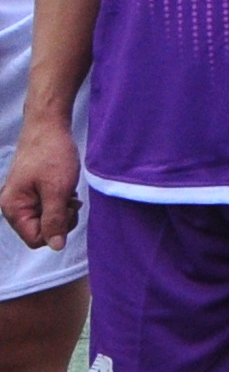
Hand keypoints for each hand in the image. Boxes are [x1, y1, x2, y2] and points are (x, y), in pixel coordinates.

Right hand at [0, 118, 73, 252]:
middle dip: (60, 220)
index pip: (36, 239)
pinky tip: (66, 188)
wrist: (49, 125)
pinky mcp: (32, 190)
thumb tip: (55, 246)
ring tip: (68, 191)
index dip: (56, 230)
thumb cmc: (52, 154)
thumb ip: (55, 220)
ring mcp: (22, 198)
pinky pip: (47, 207)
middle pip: (41, 231)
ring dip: (62, 210)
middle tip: (70, 200)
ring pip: (46, 220)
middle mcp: (13, 206)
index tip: (66, 209)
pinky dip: (60, 201)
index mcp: (13, 208)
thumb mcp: (57, 190)